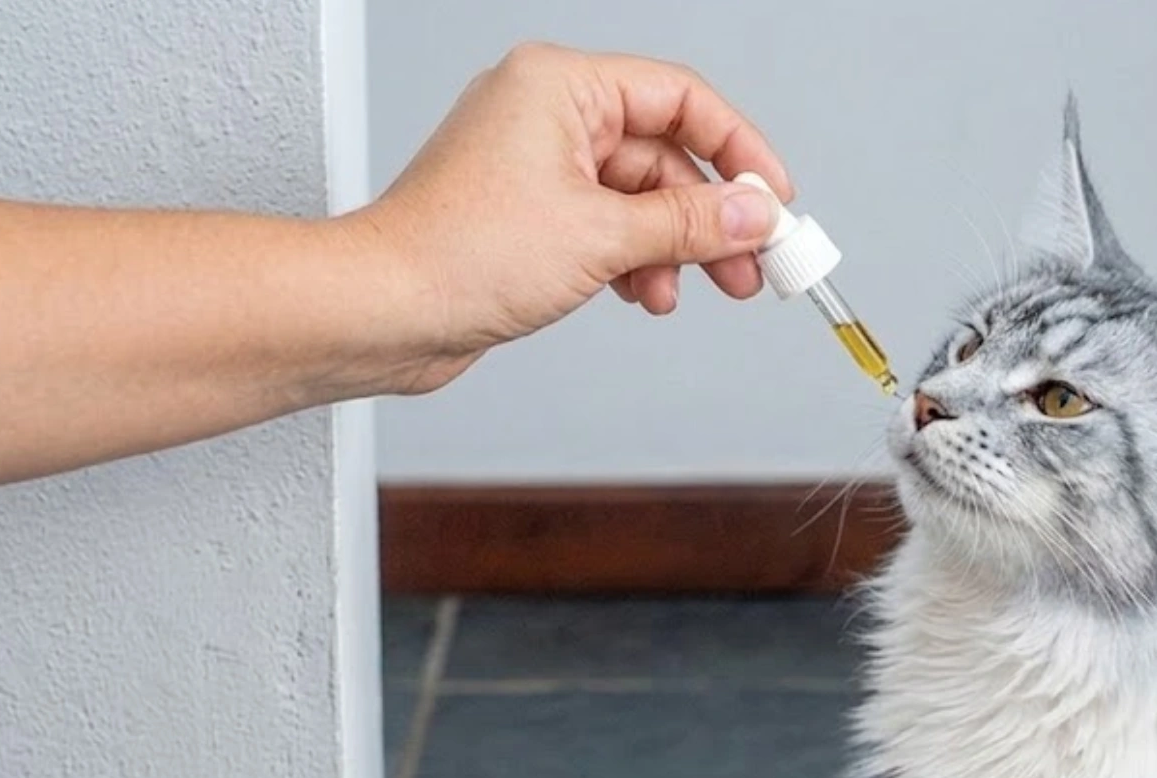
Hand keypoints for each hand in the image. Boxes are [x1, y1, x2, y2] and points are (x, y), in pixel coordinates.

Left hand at [348, 42, 794, 392]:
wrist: (383, 311)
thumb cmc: (456, 254)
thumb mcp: (601, 236)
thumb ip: (690, 223)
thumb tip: (753, 216)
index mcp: (559, 86)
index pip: (678, 98)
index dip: (737, 149)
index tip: (773, 199)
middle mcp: (546, 114)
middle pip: (663, 152)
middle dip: (711, 214)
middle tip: (754, 261)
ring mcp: (534, 165)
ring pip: (637, 196)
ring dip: (674, 246)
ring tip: (699, 288)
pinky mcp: (527, 214)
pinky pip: (606, 225)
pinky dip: (635, 259)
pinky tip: (646, 293)